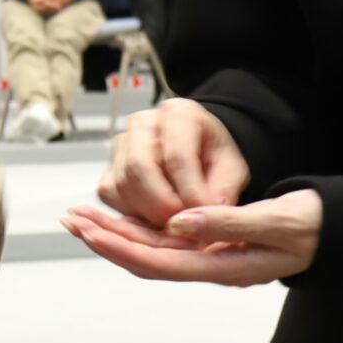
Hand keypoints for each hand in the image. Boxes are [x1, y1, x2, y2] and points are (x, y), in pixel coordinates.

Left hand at [62, 191, 321, 286]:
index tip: (89, 230)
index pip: (159, 261)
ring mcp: (211, 257)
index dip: (120, 246)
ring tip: (82, 216)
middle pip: (146, 258)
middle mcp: (211, 266)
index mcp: (224, 266)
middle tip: (71, 218)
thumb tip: (179, 223)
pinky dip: (139, 229)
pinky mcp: (212, 245)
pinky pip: (166, 242)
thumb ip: (228, 222)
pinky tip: (117, 217)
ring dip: (117, 233)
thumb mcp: (277, 221)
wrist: (337, 231)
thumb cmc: (313, 226)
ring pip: (152, 250)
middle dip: (106, 239)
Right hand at [96, 99, 249, 229]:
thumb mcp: (232, 170)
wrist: (200, 152)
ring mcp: (122, 144)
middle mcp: (144, 123)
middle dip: (162, 206)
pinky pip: (110, 194)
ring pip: (122, 184)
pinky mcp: (110, 167)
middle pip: (140, 168)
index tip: (203, 217)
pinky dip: (130, 213)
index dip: (189, 192)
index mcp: (180, 114)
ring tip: (173, 226)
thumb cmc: (214, 157)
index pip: (177, 155)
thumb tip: (205, 217)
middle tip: (184, 228)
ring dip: (146, 214)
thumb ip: (222, 191)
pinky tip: (154, 218)